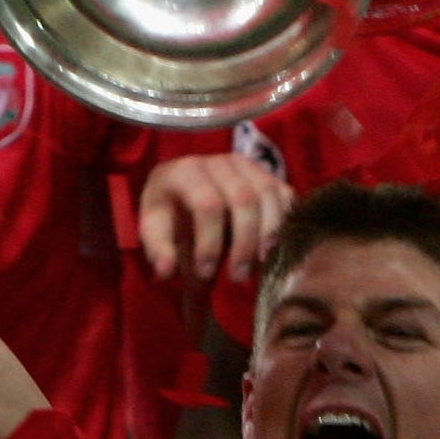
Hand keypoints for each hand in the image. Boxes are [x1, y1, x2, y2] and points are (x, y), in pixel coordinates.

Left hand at [138, 152, 292, 282]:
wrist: (185, 188)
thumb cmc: (170, 212)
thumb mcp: (154, 229)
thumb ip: (158, 250)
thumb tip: (166, 270)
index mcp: (186, 171)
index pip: (207, 204)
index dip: (209, 242)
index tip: (205, 273)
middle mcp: (220, 161)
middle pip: (243, 199)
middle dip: (244, 243)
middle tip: (237, 277)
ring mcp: (247, 165)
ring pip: (268, 195)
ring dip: (268, 235)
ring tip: (259, 266)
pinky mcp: (267, 173)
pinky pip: (285, 194)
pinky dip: (283, 223)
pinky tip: (273, 249)